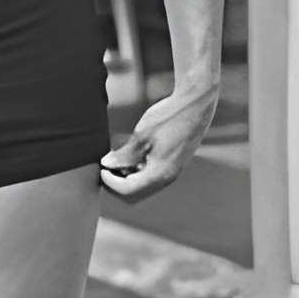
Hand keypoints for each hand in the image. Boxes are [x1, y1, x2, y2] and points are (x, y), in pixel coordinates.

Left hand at [100, 82, 217, 201]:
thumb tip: (107, 165)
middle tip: (106, 168)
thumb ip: (124, 154)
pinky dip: (139, 170)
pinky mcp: (175, 163)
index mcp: (160, 173)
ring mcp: (173, 171)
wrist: (196, 104)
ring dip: (128, 177)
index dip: (110, 182)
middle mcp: (168, 177)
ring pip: (145, 185)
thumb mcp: (142, 135)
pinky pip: (153, 175)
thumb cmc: (170, 117)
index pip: (128, 190)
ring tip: (118, 159)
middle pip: (136, 193)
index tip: (101, 169)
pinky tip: (133, 154)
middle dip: (117, 183)